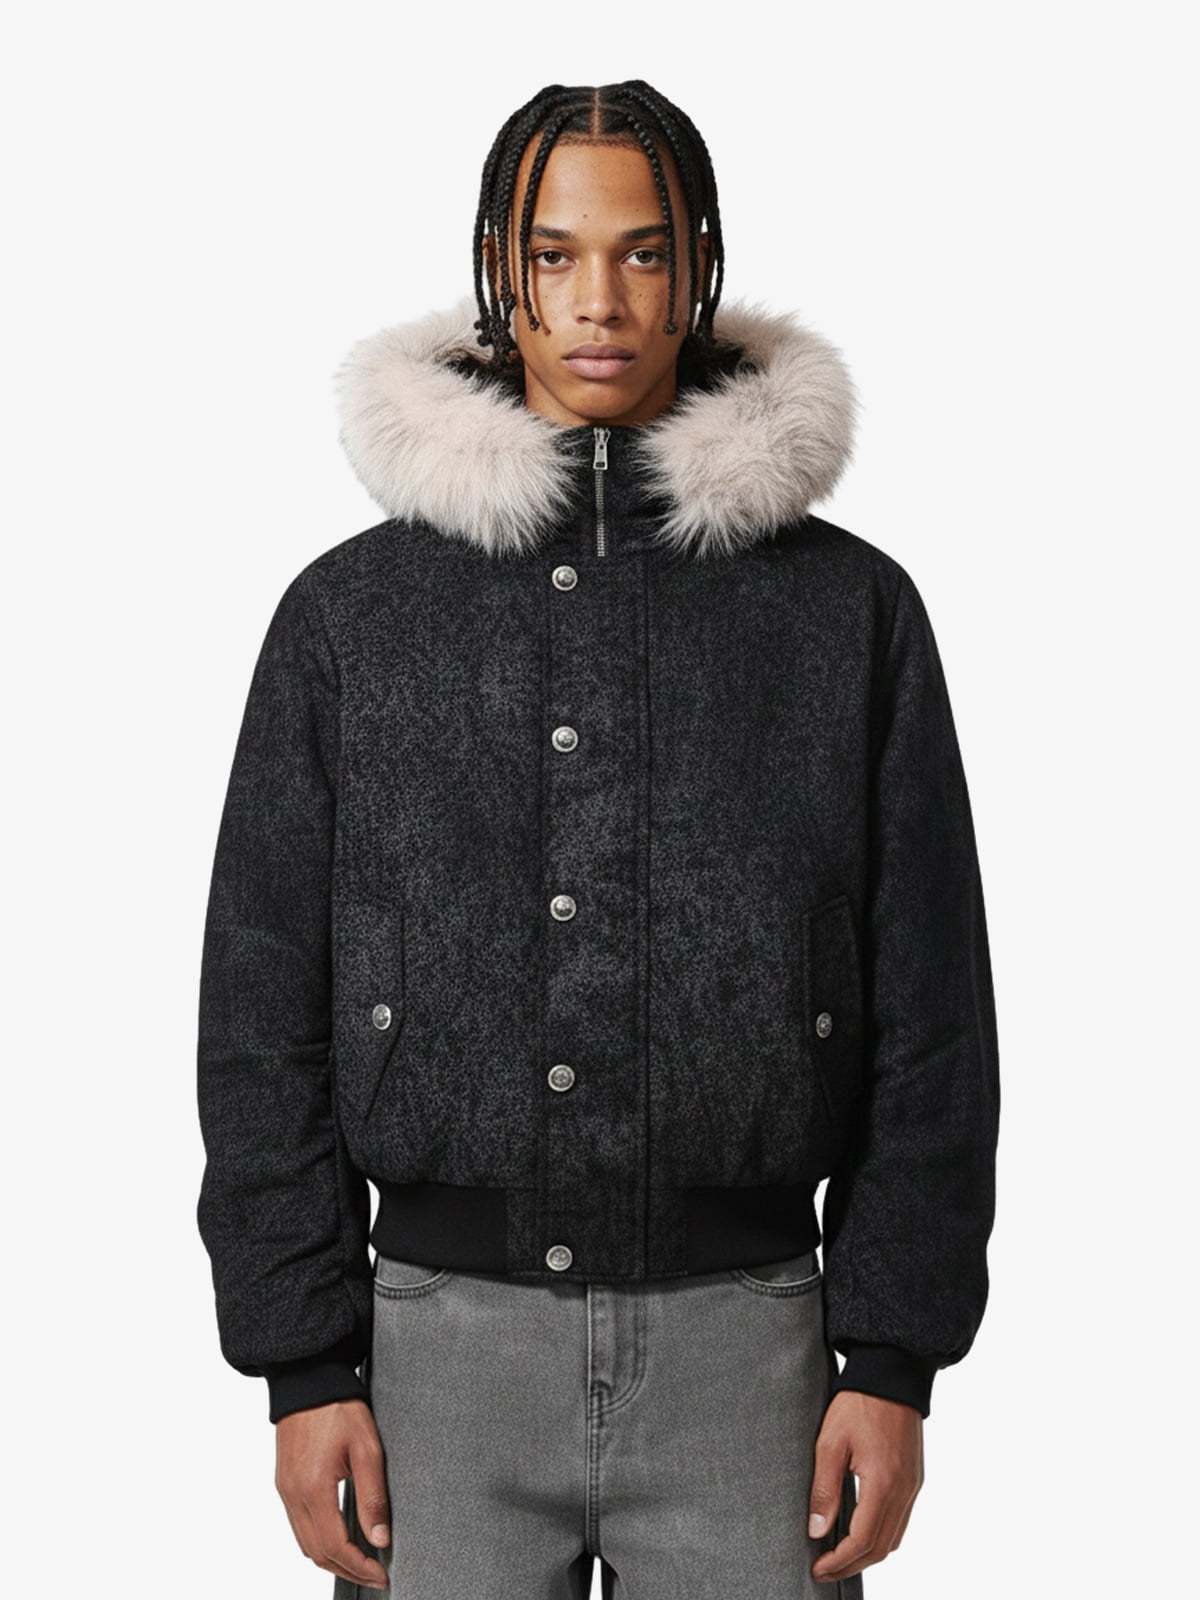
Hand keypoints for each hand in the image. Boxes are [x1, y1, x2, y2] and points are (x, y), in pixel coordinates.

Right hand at [274, 1398, 390, 1590]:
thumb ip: (373, 1497)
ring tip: (361, 1561)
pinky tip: (339, 1537)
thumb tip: (381, 1539)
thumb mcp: (366, 1448)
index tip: (382, 1574)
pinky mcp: (284, 1483)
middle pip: (317, 1554)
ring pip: (305, 1544)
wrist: (308, 1379)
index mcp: (313, 1489)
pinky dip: (318, 1541)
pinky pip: (298, 1526)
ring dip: (332, 1559)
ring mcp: (285, 1490)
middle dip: (347, 1570)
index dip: (360, 1567)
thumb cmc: (339, 1407)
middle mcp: (293, 1495)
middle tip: (375, 1575)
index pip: (335, 1547)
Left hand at [807, 1389, 923, 1583]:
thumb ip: (824, 1490)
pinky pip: (901, 1521)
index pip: (862, 1541)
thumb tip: (817, 1531)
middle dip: (852, 1565)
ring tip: (839, 1557)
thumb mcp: (830, 1443)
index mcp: (883, 1484)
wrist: (891, 1373)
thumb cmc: (858, 1403)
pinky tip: (861, 1533)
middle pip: (881, 1548)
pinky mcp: (915, 1479)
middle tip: (825, 1571)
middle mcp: (904, 1491)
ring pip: (894, 1539)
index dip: (839, 1561)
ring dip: (868, 1554)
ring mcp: (913, 1486)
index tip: (818, 1569)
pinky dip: (882, 1536)